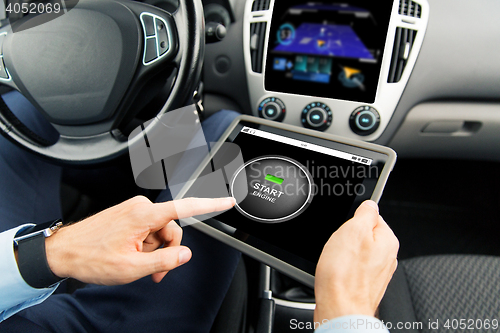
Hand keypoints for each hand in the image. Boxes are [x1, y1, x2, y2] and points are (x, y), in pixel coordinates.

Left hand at [45, 196, 235, 284]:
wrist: (63, 252)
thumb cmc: (91, 257)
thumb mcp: (132, 267)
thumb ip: (164, 260)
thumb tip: (185, 255)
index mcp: (143, 214)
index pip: (185, 208)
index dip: (210, 204)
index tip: (227, 201)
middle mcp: (140, 207)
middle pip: (172, 229)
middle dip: (167, 252)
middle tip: (155, 271)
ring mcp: (134, 211)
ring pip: (160, 232)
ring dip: (154, 252)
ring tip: (138, 266)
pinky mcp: (129, 216)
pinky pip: (148, 231)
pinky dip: (146, 247)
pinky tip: (132, 257)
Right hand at [314, 200, 398, 322]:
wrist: (340, 310)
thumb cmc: (345, 275)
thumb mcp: (353, 230)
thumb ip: (365, 213)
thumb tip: (370, 204)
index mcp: (387, 240)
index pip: (371, 216)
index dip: (353, 219)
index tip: (344, 227)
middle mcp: (386, 257)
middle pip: (362, 235)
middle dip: (346, 238)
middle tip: (338, 246)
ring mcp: (376, 273)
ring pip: (354, 253)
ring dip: (342, 255)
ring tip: (336, 262)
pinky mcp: (364, 285)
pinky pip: (350, 269)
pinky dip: (341, 269)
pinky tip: (335, 273)